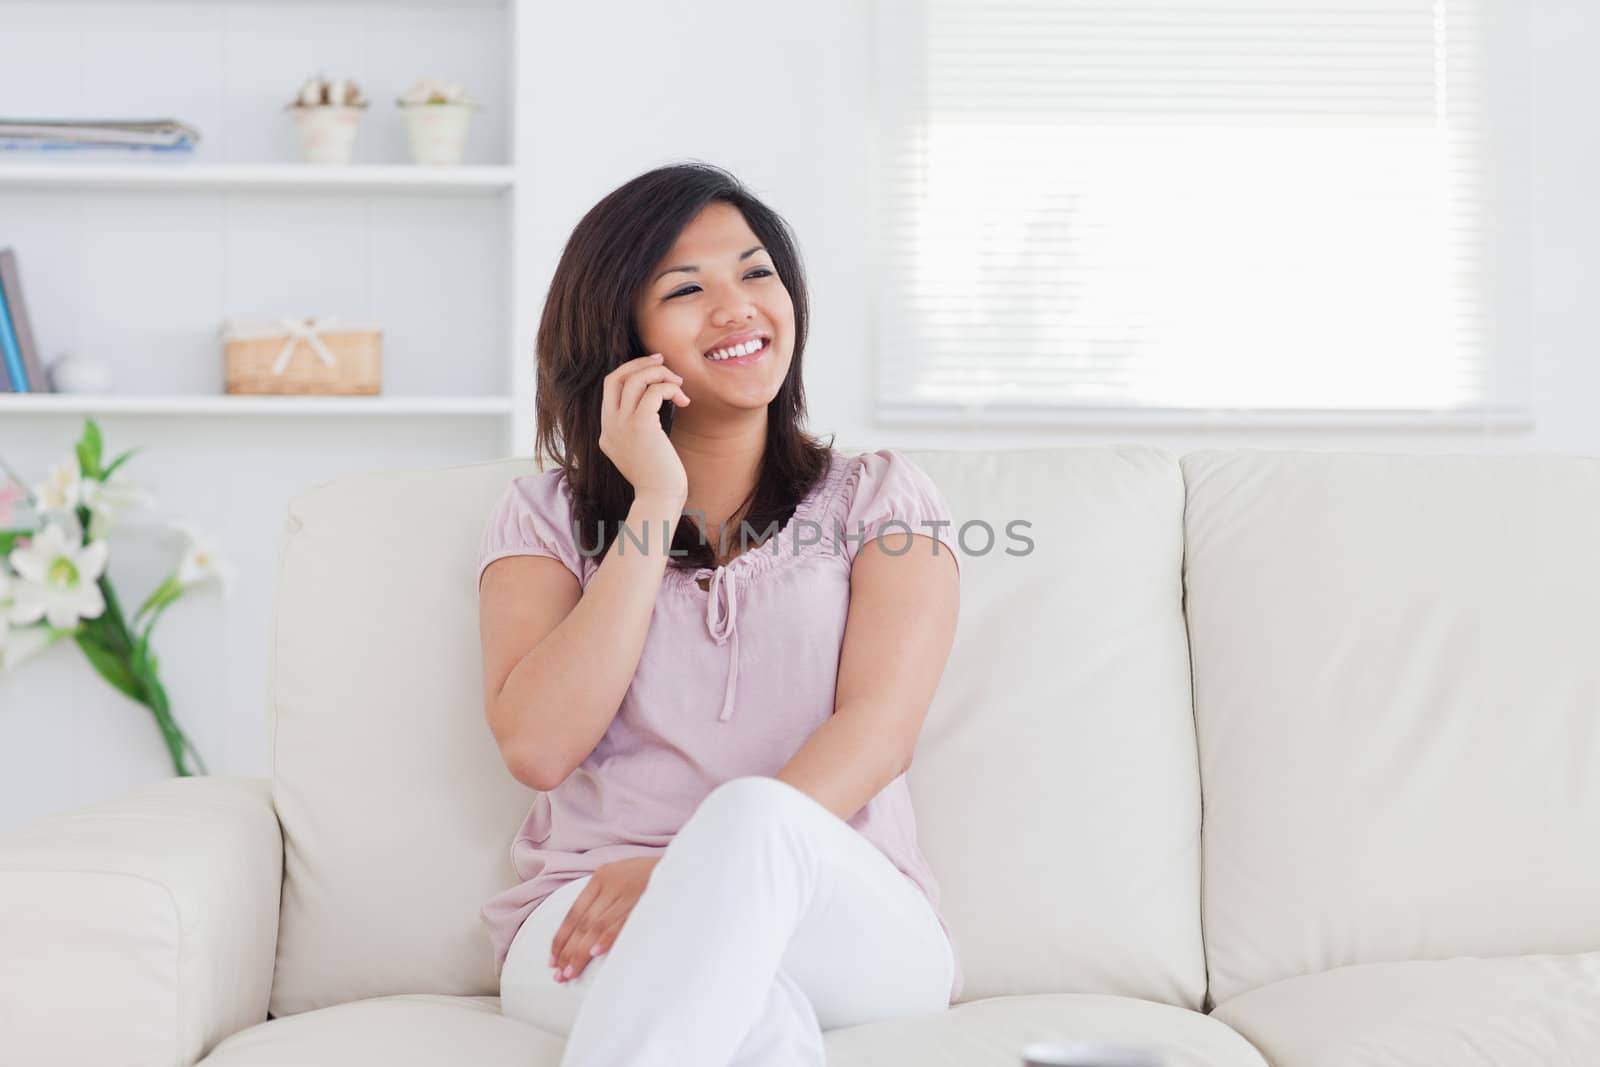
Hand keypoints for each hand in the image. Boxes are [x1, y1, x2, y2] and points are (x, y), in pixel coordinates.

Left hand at [549, 856, 660, 982]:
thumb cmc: (655, 877)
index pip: (574, 911)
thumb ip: (606, 900)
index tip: (553, 960)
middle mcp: (612, 883)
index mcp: (603, 876)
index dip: (562, 937)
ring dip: (581, 952)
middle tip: (558, 975)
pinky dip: (607, 938)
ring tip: (569, 973)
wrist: (689, 864)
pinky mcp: (645, 900)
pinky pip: (622, 922)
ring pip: (597, 926)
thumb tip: (585, 936)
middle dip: (568, 950)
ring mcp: (629, 891)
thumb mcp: (625, 878)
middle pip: (583, 922)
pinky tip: (595, 953)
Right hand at [598, 353, 689, 501]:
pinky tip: (683, 400)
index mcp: (607, 432)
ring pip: (634, 379)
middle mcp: (609, 427)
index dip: (630, 372)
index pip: (610, 388)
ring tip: (678, 383)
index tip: (652, 367)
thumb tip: (656, 398)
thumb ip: (640, 426)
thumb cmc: (659, 477)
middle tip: (663, 361)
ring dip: (659, 373)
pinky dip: (670, 388)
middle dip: (639, 364)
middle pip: (615, 377)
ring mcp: (621, 426)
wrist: (661, 498)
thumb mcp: (642, 449)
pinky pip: (654, 391)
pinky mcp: (640, 426)